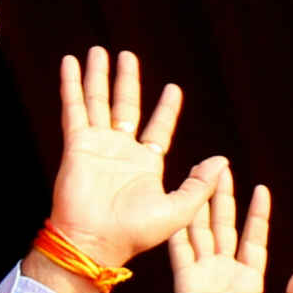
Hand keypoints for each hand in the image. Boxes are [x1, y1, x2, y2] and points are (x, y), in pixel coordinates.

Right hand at [45, 49, 220, 285]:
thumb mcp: (179, 210)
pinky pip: (74, 108)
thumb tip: (222, 161)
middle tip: (128, 56)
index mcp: (147, 165)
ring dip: (99, 76)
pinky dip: (72, 85)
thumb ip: (200, 185)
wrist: (96, 242)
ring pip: (99, 102)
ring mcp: (98, 146)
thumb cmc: (136, 233)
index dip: (166, 109)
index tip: (173, 89)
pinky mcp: (77, 144)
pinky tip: (71, 63)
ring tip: (100, 51)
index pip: (158, 129)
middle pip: (126, 107)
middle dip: (127, 81)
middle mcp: (122, 151)